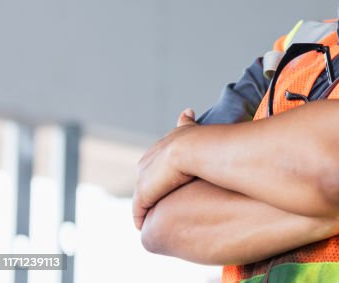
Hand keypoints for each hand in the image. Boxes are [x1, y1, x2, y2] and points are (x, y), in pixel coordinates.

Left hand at [133, 108, 198, 229]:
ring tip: (156, 219)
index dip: (162, 175)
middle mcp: (145, 162)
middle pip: (146, 181)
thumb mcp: (190, 128)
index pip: (154, 165)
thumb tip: (187, 111)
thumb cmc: (198, 139)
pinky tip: (145, 226)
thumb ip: (186, 122)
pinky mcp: (143, 194)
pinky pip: (139, 211)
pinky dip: (141, 218)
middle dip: (152, 192)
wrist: (193, 148)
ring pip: (142, 197)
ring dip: (147, 207)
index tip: (168, 184)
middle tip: (162, 205)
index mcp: (157, 149)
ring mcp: (143, 178)